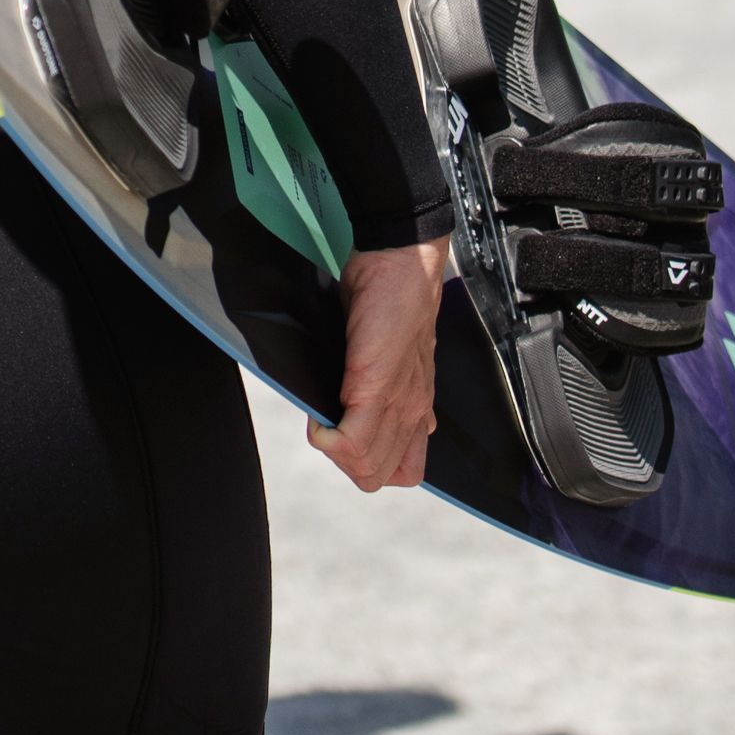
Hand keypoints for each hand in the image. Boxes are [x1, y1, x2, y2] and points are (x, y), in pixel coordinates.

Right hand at [309, 236, 449, 490]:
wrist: (400, 260)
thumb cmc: (389, 294)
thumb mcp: (384, 348)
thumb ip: (371, 381)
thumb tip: (344, 402)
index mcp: (416, 403)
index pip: (402, 469)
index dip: (365, 460)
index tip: (343, 432)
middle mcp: (413, 410)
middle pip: (379, 474)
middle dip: (344, 461)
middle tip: (327, 429)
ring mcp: (398, 402)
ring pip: (367, 468)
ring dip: (334, 452)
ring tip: (321, 422)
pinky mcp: (376, 388)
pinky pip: (353, 443)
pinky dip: (328, 439)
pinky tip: (318, 418)